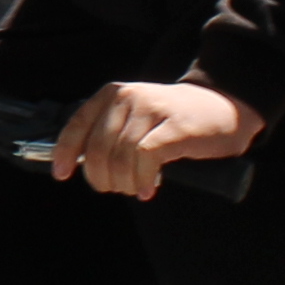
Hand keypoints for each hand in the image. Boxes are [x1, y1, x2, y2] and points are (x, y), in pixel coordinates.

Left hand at [55, 78, 260, 199]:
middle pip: (98, 150)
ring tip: (136, 188)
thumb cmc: (173, 120)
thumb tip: (82, 165)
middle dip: (103, 179)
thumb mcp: (134, 118)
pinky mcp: (174, 126)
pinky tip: (149, 188)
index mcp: (112, 95)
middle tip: (118, 188)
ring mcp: (151, 109)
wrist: (222, 106)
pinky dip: (143, 179)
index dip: (65, 153)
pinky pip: (145, 158)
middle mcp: (128, 97)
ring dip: (125, 183)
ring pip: (120, 158)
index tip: (62, 175)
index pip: (77, 125)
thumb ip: (110, 134)